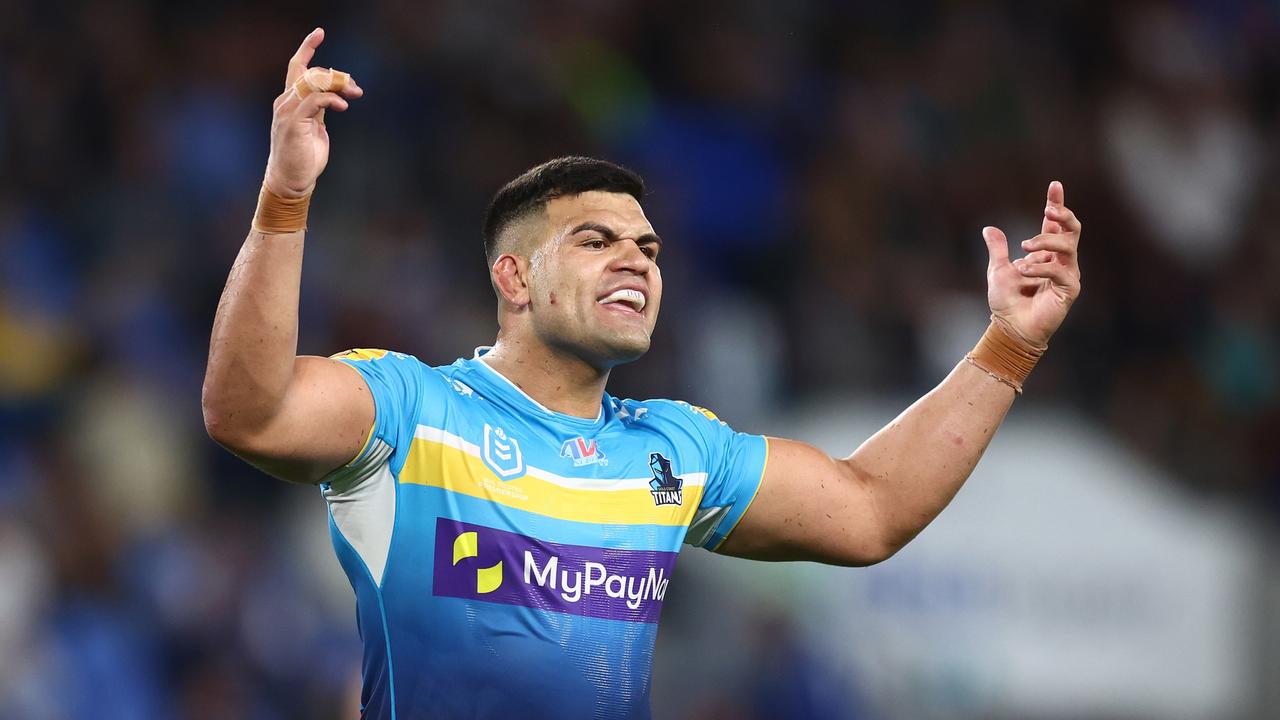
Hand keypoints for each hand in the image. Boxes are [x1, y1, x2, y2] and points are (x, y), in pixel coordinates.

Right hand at [263, 28, 363, 197]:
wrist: (291, 181)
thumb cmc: (304, 158)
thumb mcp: (315, 128)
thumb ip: (320, 111)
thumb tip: (334, 99)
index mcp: (290, 101)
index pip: (297, 67)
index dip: (307, 49)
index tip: (319, 33)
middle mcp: (285, 101)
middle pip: (311, 73)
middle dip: (338, 76)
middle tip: (357, 88)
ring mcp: (287, 111)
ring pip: (313, 83)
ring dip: (338, 85)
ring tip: (354, 94)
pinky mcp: (293, 121)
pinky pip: (314, 100)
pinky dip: (331, 99)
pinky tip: (343, 106)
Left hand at [982, 181, 1081, 346]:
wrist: (1009, 328)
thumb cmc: (1007, 302)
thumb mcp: (998, 270)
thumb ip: (998, 249)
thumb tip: (989, 228)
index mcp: (1046, 253)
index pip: (1055, 225)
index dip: (1056, 204)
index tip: (1055, 185)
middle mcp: (1061, 261)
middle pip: (1072, 230)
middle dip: (1062, 216)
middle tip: (1047, 211)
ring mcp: (1067, 275)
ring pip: (1067, 247)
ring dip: (1044, 244)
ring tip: (1023, 251)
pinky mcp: (1069, 290)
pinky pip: (1060, 272)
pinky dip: (1040, 268)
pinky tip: (1024, 272)